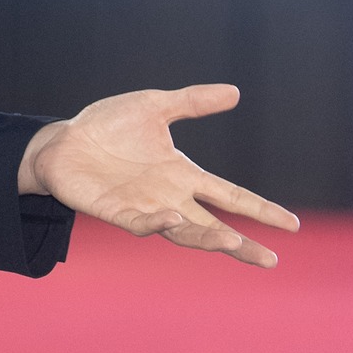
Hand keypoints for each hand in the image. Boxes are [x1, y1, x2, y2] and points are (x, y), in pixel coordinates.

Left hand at [19, 84, 299, 267]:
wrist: (61, 141)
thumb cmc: (107, 126)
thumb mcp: (154, 106)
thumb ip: (192, 102)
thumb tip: (235, 91)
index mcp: (182, 174)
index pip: (230, 195)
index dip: (260, 209)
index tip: (291, 224)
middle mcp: (169, 197)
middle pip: (214, 225)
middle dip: (241, 243)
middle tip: (271, 261)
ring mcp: (144, 208)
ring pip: (183, 231)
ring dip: (207, 239)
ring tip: (233, 243)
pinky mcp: (117, 213)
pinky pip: (141, 224)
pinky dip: (157, 224)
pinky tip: (173, 217)